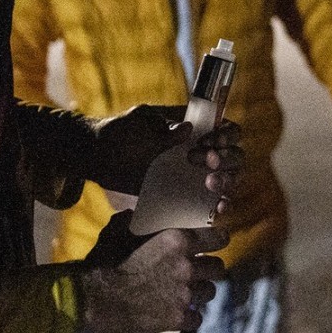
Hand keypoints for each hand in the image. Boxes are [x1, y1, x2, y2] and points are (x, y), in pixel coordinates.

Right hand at [75, 225, 228, 332]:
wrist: (94, 299)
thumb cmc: (104, 262)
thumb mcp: (117, 233)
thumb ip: (131, 221)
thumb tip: (132, 213)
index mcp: (178, 241)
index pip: (218, 238)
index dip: (218, 241)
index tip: (215, 244)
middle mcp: (187, 266)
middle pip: (218, 267)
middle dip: (210, 269)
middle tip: (199, 272)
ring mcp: (184, 294)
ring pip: (210, 292)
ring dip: (200, 292)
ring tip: (187, 293)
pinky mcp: (177, 318)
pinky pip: (197, 318)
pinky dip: (190, 317)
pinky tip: (179, 315)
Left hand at [89, 105, 241, 199]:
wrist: (98, 158)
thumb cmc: (120, 133)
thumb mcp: (139, 125)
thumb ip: (163, 131)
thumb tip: (188, 129)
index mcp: (194, 127)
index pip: (225, 128)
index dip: (227, 135)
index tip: (212, 142)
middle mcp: (199, 150)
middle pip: (233, 155)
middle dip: (226, 159)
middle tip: (206, 162)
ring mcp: (193, 173)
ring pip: (227, 178)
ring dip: (227, 181)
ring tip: (210, 184)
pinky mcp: (185, 195)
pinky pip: (210, 201)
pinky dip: (219, 204)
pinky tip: (218, 207)